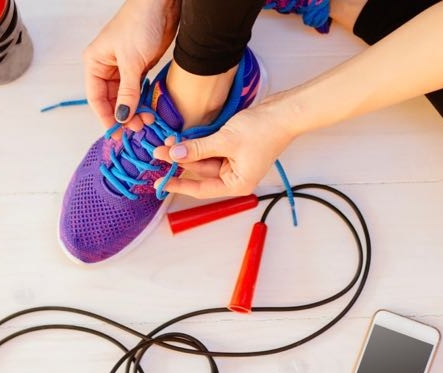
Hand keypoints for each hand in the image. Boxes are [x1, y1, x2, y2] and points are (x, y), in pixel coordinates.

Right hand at [84, 0, 179, 128]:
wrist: (161, 5)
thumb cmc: (140, 24)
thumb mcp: (132, 62)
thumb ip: (127, 92)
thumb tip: (121, 117)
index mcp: (95, 63)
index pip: (96, 98)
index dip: (106, 118)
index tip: (117, 135)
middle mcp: (106, 66)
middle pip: (110, 100)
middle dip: (123, 116)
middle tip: (138, 129)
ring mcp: (123, 67)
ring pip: (125, 97)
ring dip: (134, 111)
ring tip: (146, 121)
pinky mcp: (139, 66)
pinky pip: (137, 90)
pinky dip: (142, 101)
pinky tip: (149, 111)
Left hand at [153, 97, 298, 198]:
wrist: (283, 112)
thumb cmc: (264, 131)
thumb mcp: (225, 140)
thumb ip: (198, 149)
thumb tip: (174, 155)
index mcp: (237, 183)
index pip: (201, 189)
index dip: (179, 185)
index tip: (160, 182)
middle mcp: (235, 176)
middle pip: (200, 172)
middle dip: (180, 162)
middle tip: (158, 152)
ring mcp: (234, 162)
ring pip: (203, 159)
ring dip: (187, 151)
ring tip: (167, 142)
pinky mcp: (233, 148)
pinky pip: (210, 149)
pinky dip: (197, 144)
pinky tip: (182, 139)